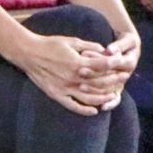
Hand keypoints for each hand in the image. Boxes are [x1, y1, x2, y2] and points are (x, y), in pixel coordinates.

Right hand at [13, 30, 130, 115]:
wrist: (28, 53)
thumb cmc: (50, 44)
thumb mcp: (71, 41)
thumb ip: (89, 46)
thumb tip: (104, 50)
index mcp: (78, 63)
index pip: (103, 66)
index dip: (115, 65)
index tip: (123, 64)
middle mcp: (74, 78)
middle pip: (100, 83)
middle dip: (114, 80)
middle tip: (124, 78)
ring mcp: (65, 88)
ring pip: (90, 97)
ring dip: (104, 98)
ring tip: (113, 96)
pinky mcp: (57, 94)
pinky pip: (73, 106)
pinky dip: (84, 110)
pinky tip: (94, 111)